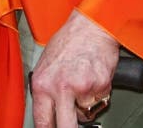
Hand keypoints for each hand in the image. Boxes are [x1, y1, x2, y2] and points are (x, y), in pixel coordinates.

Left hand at [30, 9, 118, 127]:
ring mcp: (82, 88)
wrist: (91, 25)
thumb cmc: (69, 40)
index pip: (42, 121)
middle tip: (70, 124)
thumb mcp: (46, 63)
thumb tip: (47, 112)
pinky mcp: (101, 86)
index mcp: (42, 82)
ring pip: (84, 114)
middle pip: (65, 127)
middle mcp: (61, 87)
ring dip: (85, 105)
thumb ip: (46, 88)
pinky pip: (99, 101)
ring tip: (82, 81)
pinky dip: (97, 93)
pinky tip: (92, 76)